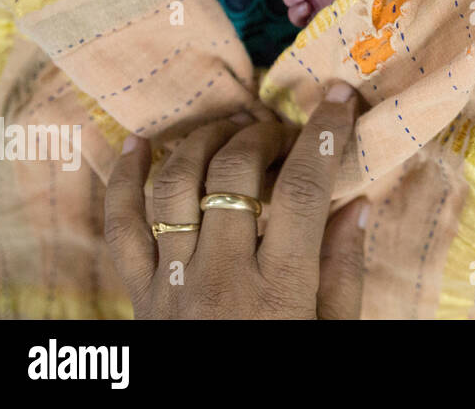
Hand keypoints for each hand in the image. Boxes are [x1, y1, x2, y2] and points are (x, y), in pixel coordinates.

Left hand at [104, 84, 368, 318]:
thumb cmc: (290, 378)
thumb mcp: (333, 335)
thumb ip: (343, 269)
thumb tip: (355, 200)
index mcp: (279, 289)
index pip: (302, 188)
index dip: (324, 133)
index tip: (340, 97)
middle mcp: (219, 278)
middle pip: (233, 174)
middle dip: (263, 134)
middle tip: (284, 130)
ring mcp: (171, 284)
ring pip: (173, 186)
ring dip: (203, 143)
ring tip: (230, 131)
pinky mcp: (137, 295)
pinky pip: (119, 225)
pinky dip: (123, 179)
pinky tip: (138, 144)